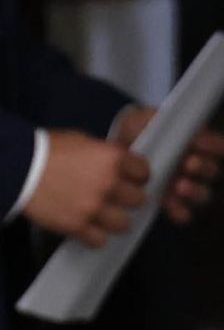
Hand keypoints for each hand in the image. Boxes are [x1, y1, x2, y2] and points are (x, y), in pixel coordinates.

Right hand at [22, 130, 147, 245]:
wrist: (16, 168)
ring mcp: (93, 208)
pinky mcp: (77, 226)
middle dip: (127, 198)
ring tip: (101, 215)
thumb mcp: (80, 140)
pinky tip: (87, 227)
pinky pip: (100, 240)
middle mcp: (108, 184)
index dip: (136, 175)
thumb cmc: (46, 149)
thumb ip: (103, 154)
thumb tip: (117, 164)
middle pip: (138, 200)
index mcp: (111, 159)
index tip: (129, 178)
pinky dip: (95, 236)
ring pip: (123, 224)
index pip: (144, 172)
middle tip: (114, 196)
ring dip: (114, 220)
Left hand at [113, 106, 223, 225]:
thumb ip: (155, 117)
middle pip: (211, 170)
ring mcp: (184, 185)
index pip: (216, 146)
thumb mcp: (144, 119)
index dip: (212, 145)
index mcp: (195, 144)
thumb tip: (163, 120)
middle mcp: (195, 166)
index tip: (198, 142)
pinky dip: (179, 211)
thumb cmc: (137, 131)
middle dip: (203, 167)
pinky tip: (169, 205)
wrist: (115, 151)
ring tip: (180, 186)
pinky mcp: (170, 202)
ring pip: (202, 194)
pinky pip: (183, 213)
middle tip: (189, 163)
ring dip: (194, 191)